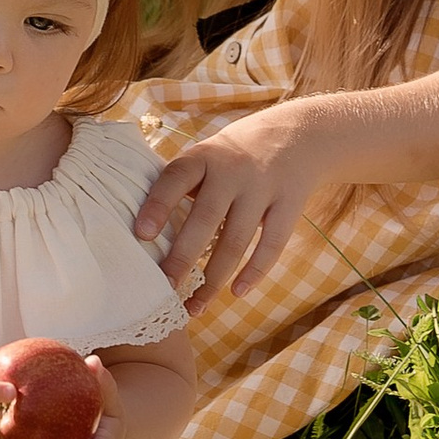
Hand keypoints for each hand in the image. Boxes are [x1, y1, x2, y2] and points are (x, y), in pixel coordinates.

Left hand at [135, 113, 335, 306]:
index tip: (140, 235)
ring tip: (195, 306)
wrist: (298, 132)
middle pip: (205, 218)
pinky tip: (237, 292)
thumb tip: (142, 230)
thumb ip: (183, 185)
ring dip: (214, 279)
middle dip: (182, 257)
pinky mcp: (290, 203)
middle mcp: (233, 170)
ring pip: (236, 240)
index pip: (175, 179)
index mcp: (204, 157)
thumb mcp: (208, 156)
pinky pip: (272, 244)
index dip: (157, 205)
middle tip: (163, 289)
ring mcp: (263, 187)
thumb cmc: (236, 155)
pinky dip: (254, 272)